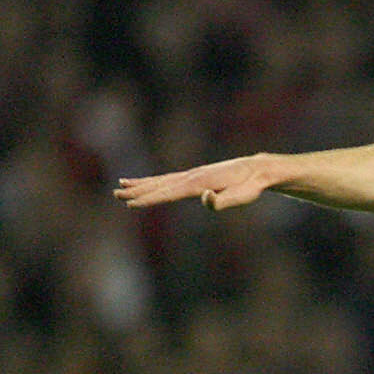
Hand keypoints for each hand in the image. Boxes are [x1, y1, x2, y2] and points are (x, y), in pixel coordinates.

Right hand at [114, 154, 272, 211]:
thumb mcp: (243, 196)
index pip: (169, 193)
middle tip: (116, 195)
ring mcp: (192, 174)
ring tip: (121, 186)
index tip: (131, 204)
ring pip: (161, 180)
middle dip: (138, 191)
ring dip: (141, 184)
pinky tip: (145, 183)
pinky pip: (169, 179)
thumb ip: (223, 200)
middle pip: (159, 185)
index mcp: (199, 183)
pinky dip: (154, 181)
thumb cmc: (251, 186)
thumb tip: (205, 197)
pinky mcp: (195, 175)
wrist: (257, 169)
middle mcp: (192, 176)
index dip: (150, 199)